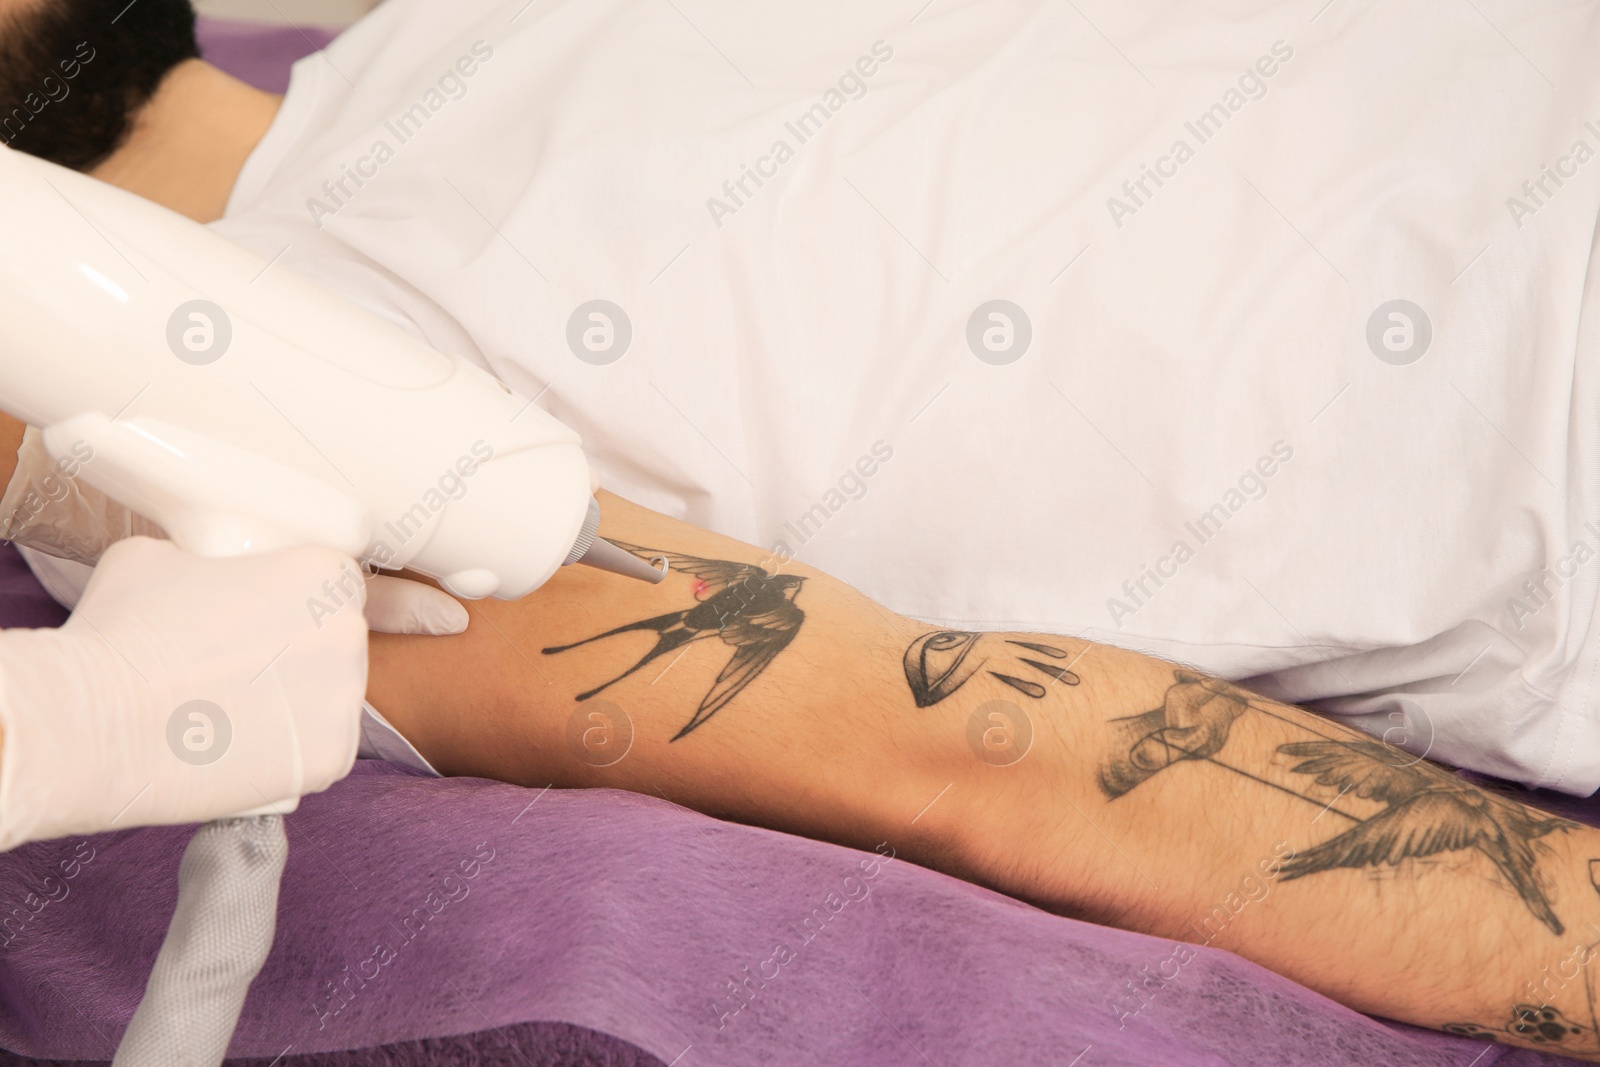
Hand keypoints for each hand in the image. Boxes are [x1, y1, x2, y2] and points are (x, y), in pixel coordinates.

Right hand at [0, 537, 372, 847]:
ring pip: (329, 699)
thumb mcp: (158, 556)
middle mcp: (348, 632)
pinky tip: (240, 751)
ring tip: (230, 713)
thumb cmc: (122, 632)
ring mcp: (346, 699)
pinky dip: (288, 755)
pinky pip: (320, 752)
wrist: (95, 722)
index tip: (258, 622)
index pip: (328, 583)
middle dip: (297, 653)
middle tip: (238, 670)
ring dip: (295, 705)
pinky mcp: (332, 759)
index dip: (291, 603)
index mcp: (322, 573)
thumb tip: (201, 573)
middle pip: (335, 641)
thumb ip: (206, 559)